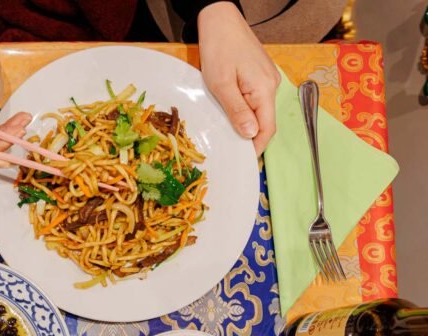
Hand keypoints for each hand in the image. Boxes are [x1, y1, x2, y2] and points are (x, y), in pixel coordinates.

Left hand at [197, 2, 280, 154]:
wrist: (221, 20)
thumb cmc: (218, 48)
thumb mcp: (221, 84)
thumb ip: (237, 110)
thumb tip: (251, 134)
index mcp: (264, 89)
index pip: (267, 128)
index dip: (256, 147)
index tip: (243, 161)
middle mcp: (272, 85)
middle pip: (265, 121)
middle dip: (250, 138)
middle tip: (230, 151)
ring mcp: (267, 80)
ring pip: (260, 111)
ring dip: (245, 123)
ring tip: (227, 133)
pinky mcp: (260, 75)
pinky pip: (255, 99)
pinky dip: (245, 110)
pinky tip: (229, 112)